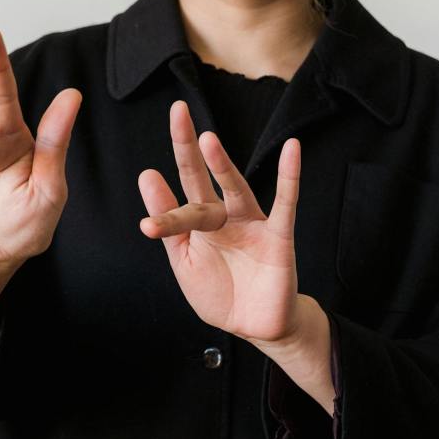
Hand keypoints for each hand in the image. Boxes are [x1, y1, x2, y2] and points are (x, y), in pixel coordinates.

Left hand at [137, 100, 303, 346]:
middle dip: (188, 147)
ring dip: (222, 165)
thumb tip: (147, 175)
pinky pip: (286, 204)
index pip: (177, 205)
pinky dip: (290, 177)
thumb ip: (169, 223)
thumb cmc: (220, 292)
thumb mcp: (185, 261)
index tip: (147, 203)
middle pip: (202, 178)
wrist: (254, 326)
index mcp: (198, 225)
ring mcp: (251, 224)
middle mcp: (223, 217)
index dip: (162, 207)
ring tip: (208, 139)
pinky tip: (291, 151)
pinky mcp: (278, 237)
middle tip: (177, 112)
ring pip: (235, 189)